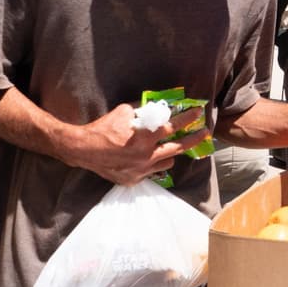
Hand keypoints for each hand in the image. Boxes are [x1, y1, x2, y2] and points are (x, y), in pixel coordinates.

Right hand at [71, 104, 209, 185]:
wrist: (83, 149)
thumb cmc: (104, 128)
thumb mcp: (124, 112)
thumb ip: (144, 110)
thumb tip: (158, 106)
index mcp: (145, 137)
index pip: (174, 126)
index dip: (188, 118)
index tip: (198, 113)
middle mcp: (147, 155)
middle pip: (179, 148)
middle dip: (194, 139)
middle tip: (204, 133)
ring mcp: (141, 170)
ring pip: (168, 162)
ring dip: (170, 153)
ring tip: (169, 146)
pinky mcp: (134, 179)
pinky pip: (151, 172)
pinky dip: (152, 164)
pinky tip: (147, 158)